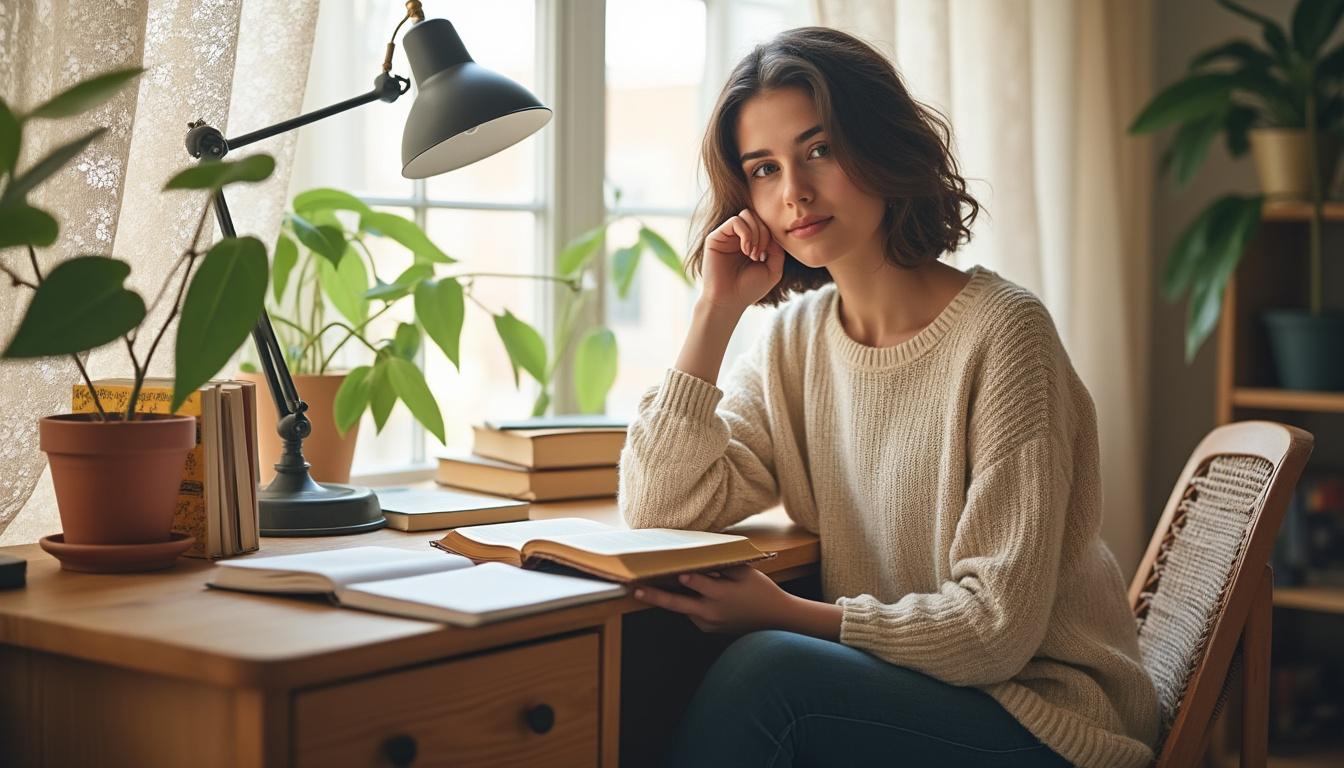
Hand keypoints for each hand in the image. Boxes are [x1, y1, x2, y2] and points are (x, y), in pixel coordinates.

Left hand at [634, 565, 796, 633]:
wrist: (775, 618)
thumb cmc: (760, 590)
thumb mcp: (745, 573)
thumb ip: (721, 566)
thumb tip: (698, 558)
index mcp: (721, 596)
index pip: (696, 583)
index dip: (685, 577)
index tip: (672, 572)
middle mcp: (711, 613)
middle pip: (677, 604)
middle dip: (654, 596)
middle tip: (635, 590)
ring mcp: (708, 624)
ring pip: (683, 607)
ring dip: (673, 596)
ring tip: (650, 585)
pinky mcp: (708, 629)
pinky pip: (692, 613)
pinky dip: (689, 602)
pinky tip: (690, 593)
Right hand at [698, 209, 785, 310]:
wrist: (729, 301)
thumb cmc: (749, 288)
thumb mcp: (773, 270)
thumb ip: (778, 249)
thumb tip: (774, 232)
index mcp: (750, 242)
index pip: (764, 223)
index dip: (771, 234)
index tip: (769, 255)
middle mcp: (737, 236)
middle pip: (756, 216)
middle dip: (764, 234)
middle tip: (761, 255)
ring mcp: (726, 236)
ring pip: (746, 215)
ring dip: (756, 233)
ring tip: (753, 254)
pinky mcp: (715, 237)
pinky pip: (735, 221)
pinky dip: (746, 233)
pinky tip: (746, 250)